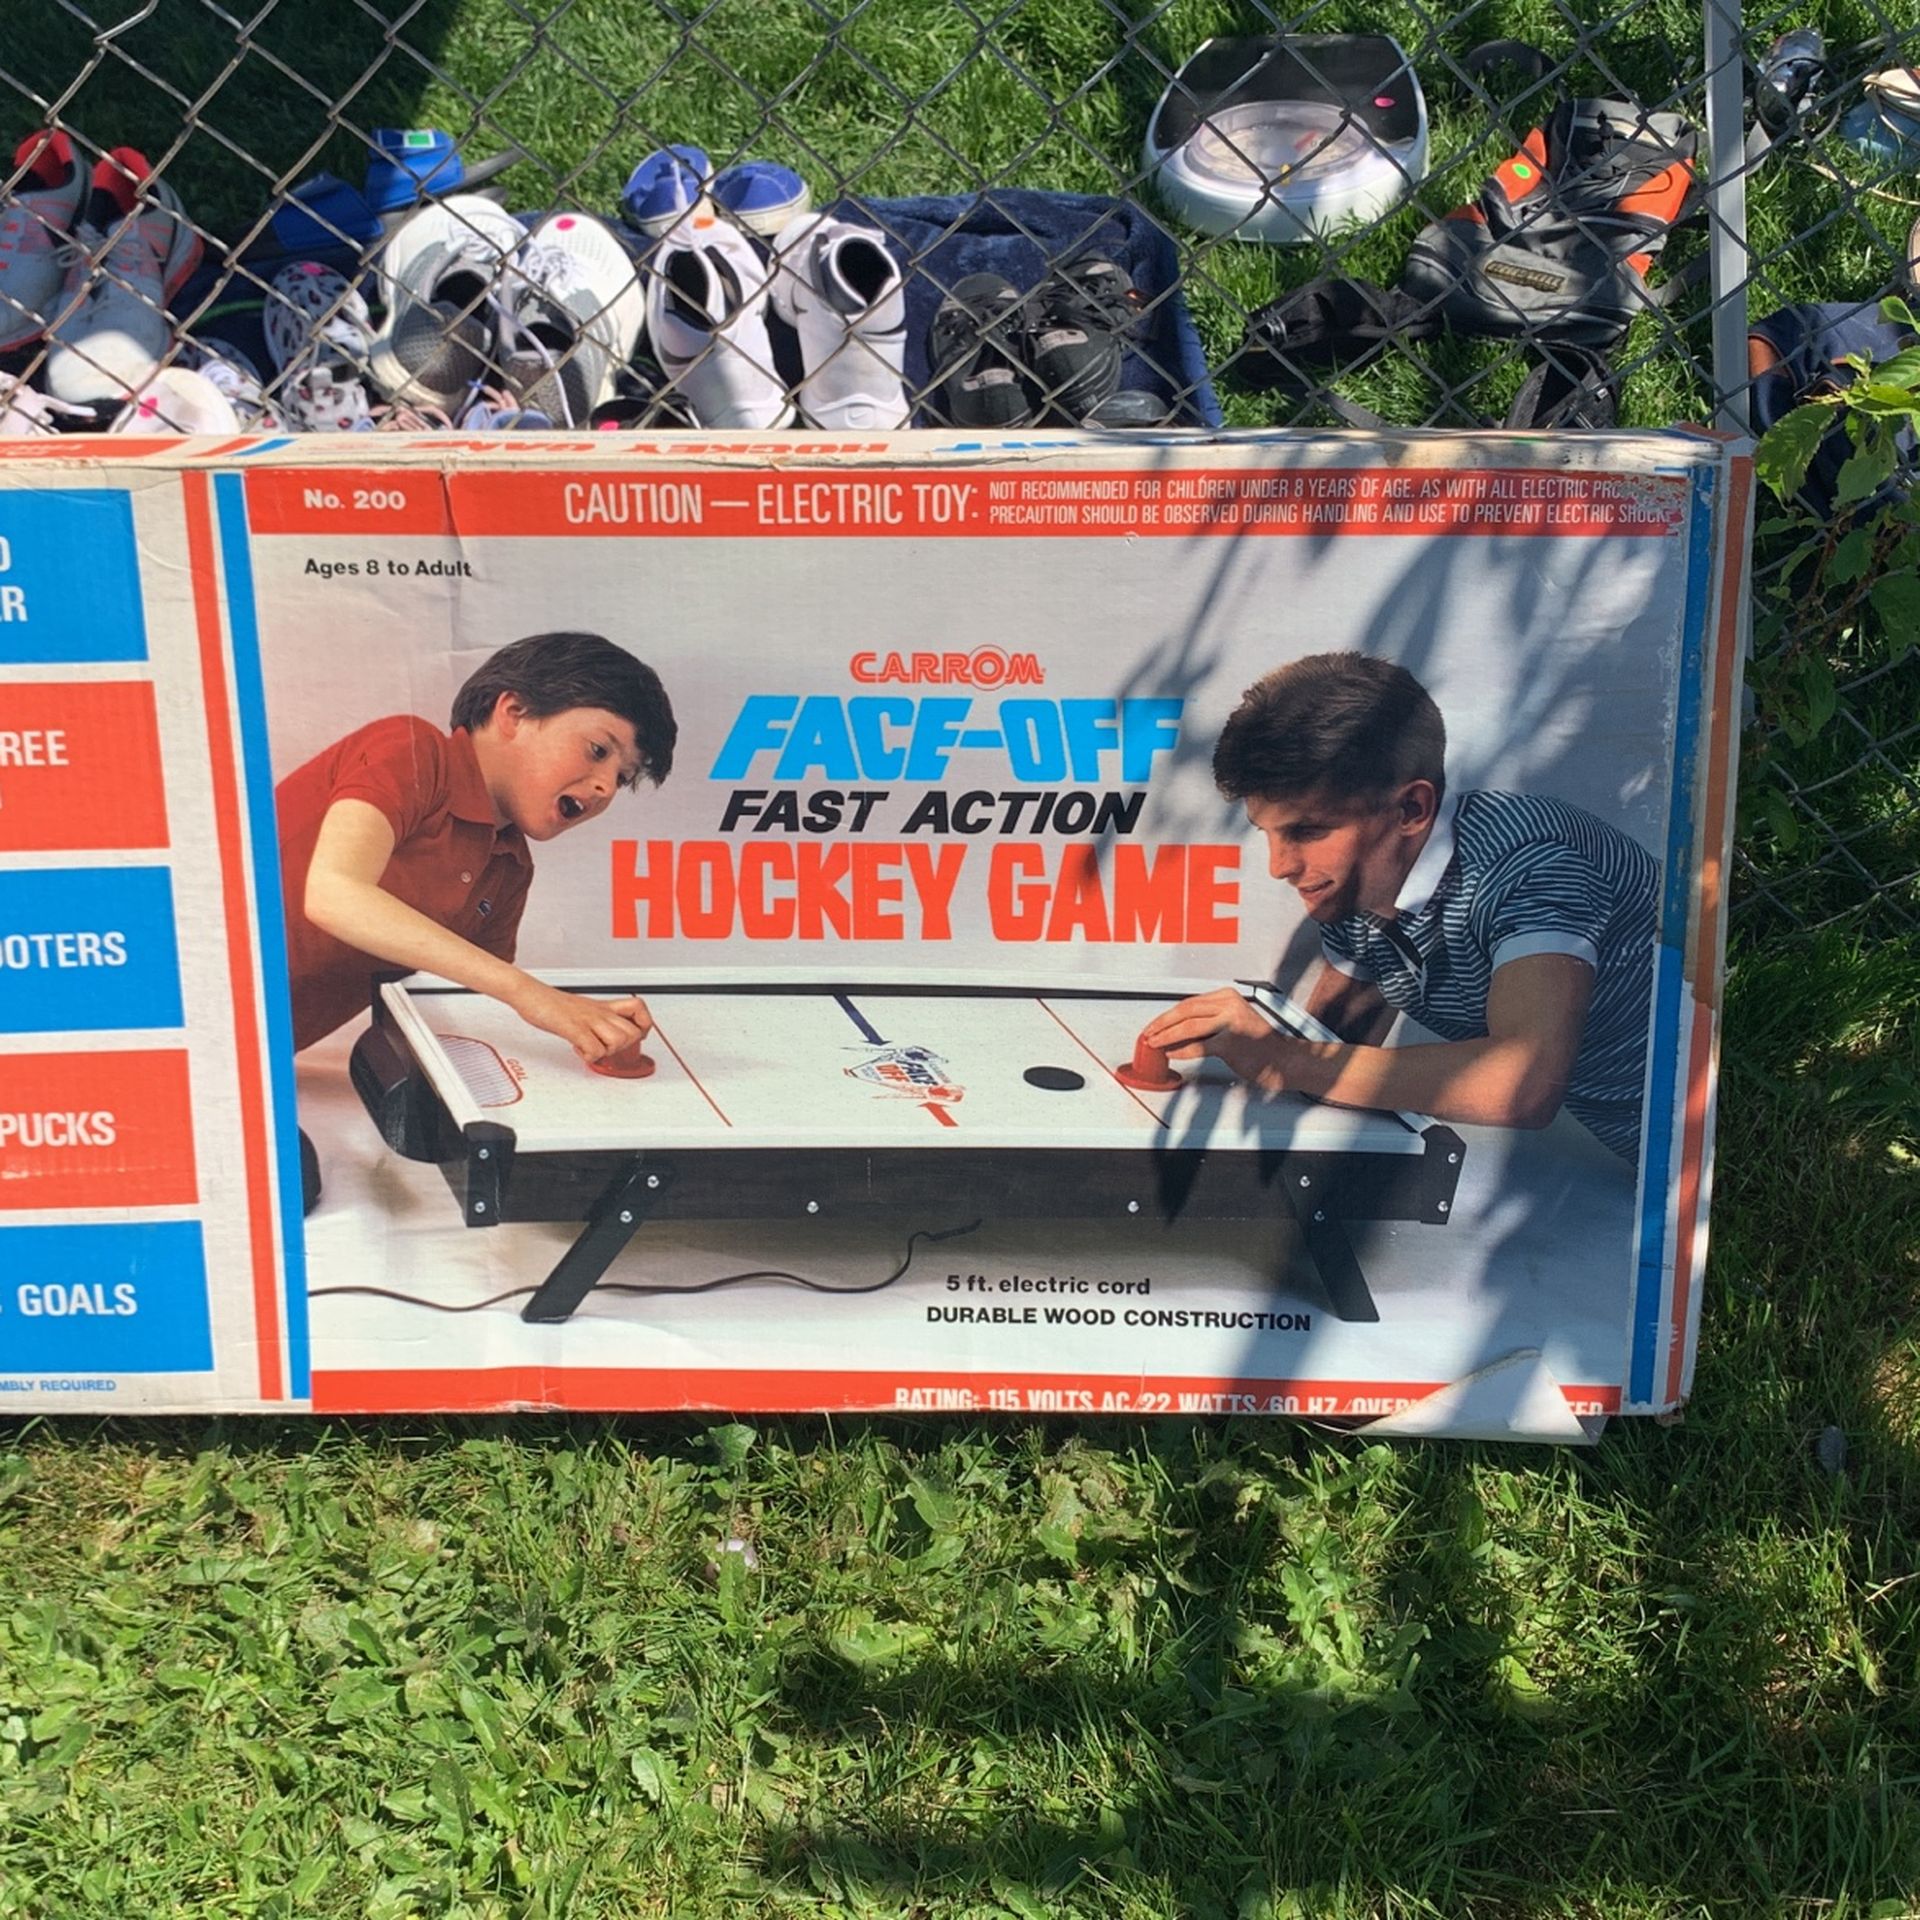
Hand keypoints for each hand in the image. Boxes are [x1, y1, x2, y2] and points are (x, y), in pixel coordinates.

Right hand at [508, 978, 653, 1062]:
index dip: (644, 1025)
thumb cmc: (552, 1004)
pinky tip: (578, 1049)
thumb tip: (607, 1036)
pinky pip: (594, 1049)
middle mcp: (599, 1012)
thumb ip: (598, 1020)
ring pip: (618, 1041)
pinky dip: (589, 1056)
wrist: (530, 993)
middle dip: (623, 1047)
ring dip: (607, 1052)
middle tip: (606, 1047)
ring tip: (591, 1048)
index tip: (636, 1035)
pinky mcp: (573, 1028)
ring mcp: (587, 1020)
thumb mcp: (583, 1009)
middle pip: (633, 1032)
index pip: (639, 1008)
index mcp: (603, 1006)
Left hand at [1143, 988, 1294, 1091]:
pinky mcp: (1232, 1042)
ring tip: (1155, 1044)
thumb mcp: (1233, 1021)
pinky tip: (1173, 1054)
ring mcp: (1231, 1023)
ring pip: (1189, 1026)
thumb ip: (1208, 1020)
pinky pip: (1199, 1046)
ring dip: (1167, 1036)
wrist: (1283, 1059)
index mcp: (1227, 996)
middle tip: (1148, 1033)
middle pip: (1185, 1011)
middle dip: (1162, 1023)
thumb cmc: (1258, 1043)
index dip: (1168, 1015)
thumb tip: (1176, 1029)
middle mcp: (1229, 1005)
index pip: (1189, 1002)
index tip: (1155, 1024)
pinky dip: (1183, 1051)